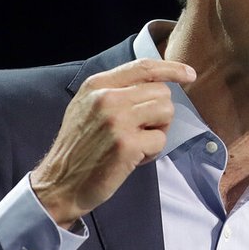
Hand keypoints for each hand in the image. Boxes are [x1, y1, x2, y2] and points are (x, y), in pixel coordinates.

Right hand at [30, 58, 195, 227]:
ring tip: (138, 143)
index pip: (143, 67)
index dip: (171, 69)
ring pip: (165, 112)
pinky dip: (152, 152)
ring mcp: (117, 121)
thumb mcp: (87, 106)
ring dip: (158, 131)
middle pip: (161, 92)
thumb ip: (115, 90)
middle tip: (143, 130)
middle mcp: (107, 98)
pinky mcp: (126, 145)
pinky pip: (160, 140)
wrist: (60, 182)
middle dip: (160, 113)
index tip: (188, 74)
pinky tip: (134, 159)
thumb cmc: (78, 147)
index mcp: (97, 85)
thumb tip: (154, 82)